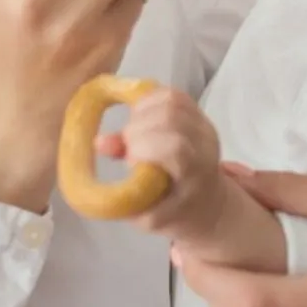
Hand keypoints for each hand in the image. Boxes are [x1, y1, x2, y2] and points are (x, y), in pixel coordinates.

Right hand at [96, 88, 226, 242]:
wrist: (206, 203)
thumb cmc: (173, 212)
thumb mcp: (145, 213)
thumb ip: (123, 183)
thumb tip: (100, 142)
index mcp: (195, 173)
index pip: (175, 146)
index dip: (145, 145)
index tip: (130, 161)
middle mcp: (205, 143)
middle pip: (171, 116)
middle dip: (138, 127)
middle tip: (128, 146)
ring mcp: (203, 124)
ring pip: (171, 99)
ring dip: (142, 110)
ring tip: (134, 131)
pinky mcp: (198, 113)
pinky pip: (172, 93)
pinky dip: (149, 99)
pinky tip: (140, 118)